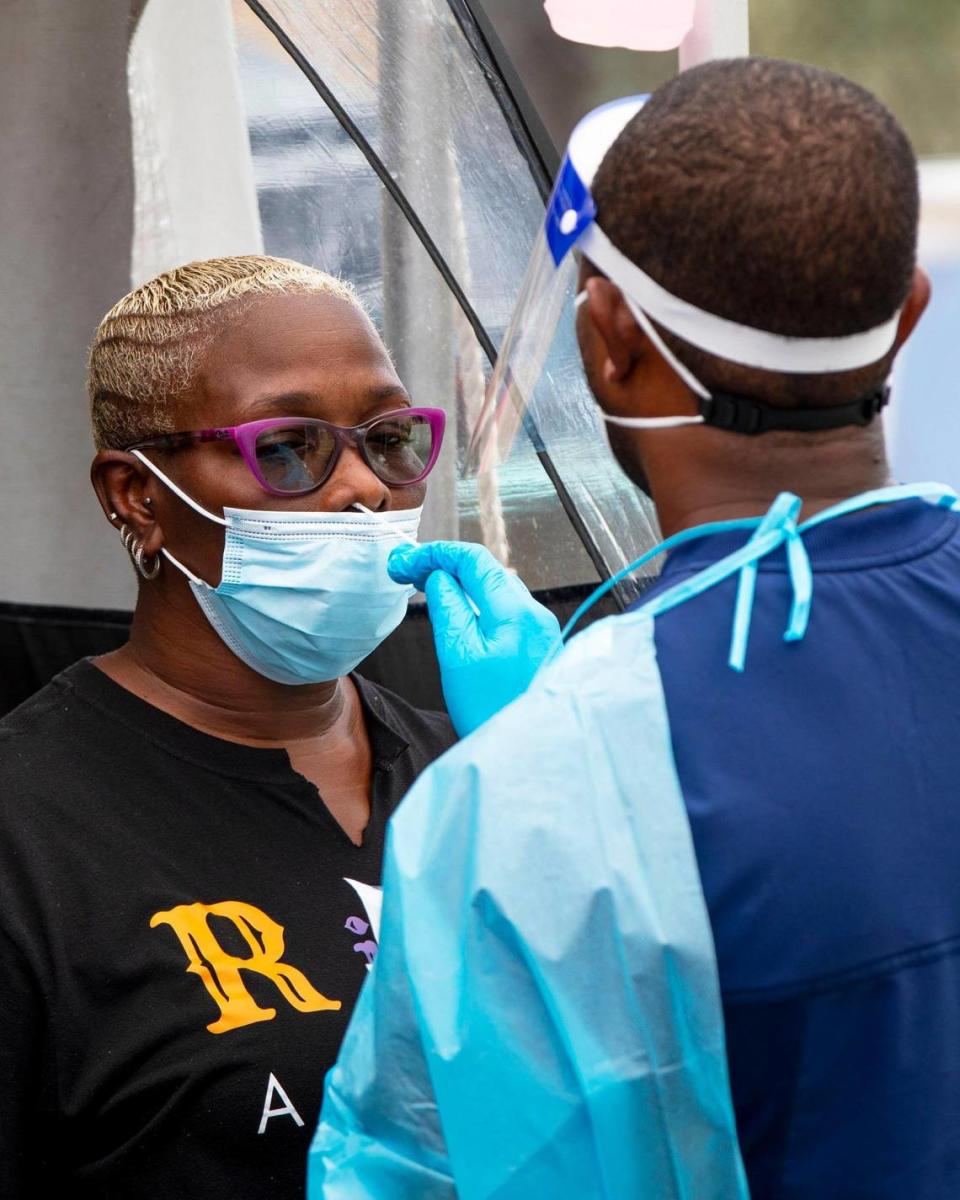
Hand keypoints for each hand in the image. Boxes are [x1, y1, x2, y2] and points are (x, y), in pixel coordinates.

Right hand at [388, 541, 561, 736]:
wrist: (525, 753)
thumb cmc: (491, 713)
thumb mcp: (458, 657)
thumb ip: (449, 609)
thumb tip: (440, 577)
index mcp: (517, 613)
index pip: (474, 560)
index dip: (436, 553)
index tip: (406, 559)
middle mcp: (535, 614)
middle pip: (487, 571)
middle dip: (446, 563)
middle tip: (408, 568)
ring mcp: (540, 629)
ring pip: (495, 589)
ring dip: (460, 581)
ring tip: (425, 583)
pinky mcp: (538, 644)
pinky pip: (504, 610)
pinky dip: (477, 601)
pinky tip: (456, 607)